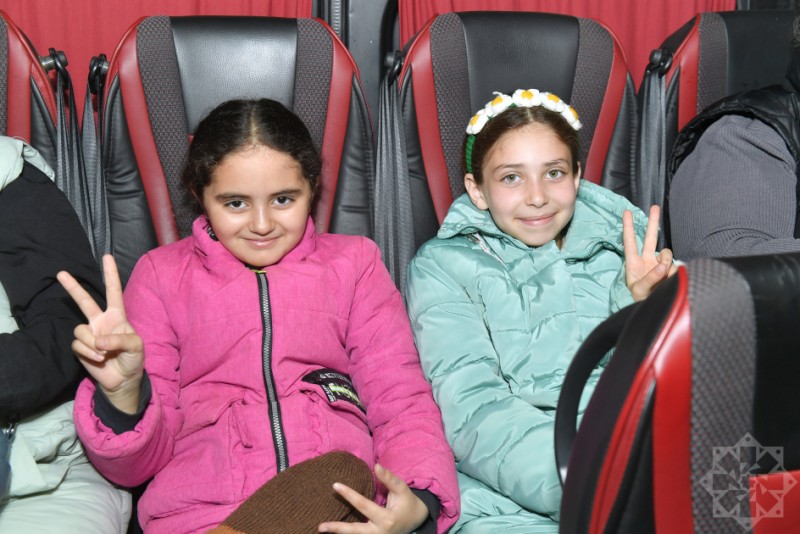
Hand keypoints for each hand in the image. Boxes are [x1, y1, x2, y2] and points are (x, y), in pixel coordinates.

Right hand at [57, 254, 143, 412]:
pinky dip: (89, 353)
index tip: (107, 257)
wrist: (123, 380)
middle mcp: (101, 321)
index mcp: (117, 316)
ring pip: (80, 330)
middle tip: (61, 273)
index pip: (113, 292)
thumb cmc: (133, 359)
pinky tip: (99, 360)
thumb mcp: (136, 347)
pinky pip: (78, 345)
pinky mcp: (81, 347)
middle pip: (85, 301)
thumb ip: (120, 340)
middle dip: (73, 287)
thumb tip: (99, 341)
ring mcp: (90, 333)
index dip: (111, 275)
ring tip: (105, 354)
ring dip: (93, 344)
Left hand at [318, 464, 428, 533]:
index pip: (363, 505)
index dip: (349, 494)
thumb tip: (376, 466)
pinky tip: (333, 531)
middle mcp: (380, 533)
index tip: (335, 485)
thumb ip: (389, 479)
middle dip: (337, 528)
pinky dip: (345, 533)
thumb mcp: (402, 489)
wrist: (416, 521)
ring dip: (338, 533)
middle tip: (320, 526)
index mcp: (387, 519)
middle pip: (355, 531)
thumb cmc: (407, 503)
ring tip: (321, 528)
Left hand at [623, 205, 677, 301]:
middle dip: (652, 222)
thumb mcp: (640, 290)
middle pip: (650, 237)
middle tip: (655, 207)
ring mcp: (659, 264)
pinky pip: (675, 267)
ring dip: (666, 263)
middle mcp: (647, 260)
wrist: (653, 310)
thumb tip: (663, 265)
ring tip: (662, 278)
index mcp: (633, 262)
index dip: (628, 226)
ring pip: (667, 254)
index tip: (626, 212)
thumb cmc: (639, 300)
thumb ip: (650, 277)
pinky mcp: (671, 270)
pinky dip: (673, 273)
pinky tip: (669, 282)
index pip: (630, 241)